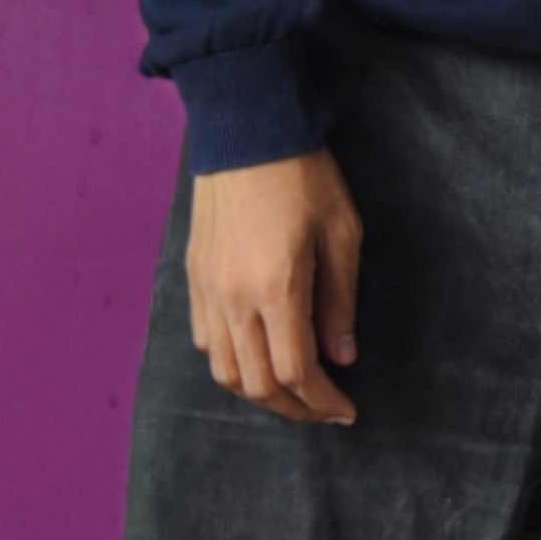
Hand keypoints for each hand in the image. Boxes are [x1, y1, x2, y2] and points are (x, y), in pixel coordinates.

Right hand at [187, 147, 362, 424]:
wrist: (246, 129)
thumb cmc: (303, 174)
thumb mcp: (341, 233)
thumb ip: (340, 301)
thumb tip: (341, 356)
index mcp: (276, 287)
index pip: (295, 372)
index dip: (322, 401)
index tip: (346, 410)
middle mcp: (233, 297)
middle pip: (257, 383)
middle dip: (295, 408)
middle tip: (325, 410)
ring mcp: (207, 289)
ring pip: (225, 371)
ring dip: (260, 393)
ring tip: (294, 393)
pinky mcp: (194, 276)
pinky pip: (205, 341)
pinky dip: (232, 364)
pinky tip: (259, 358)